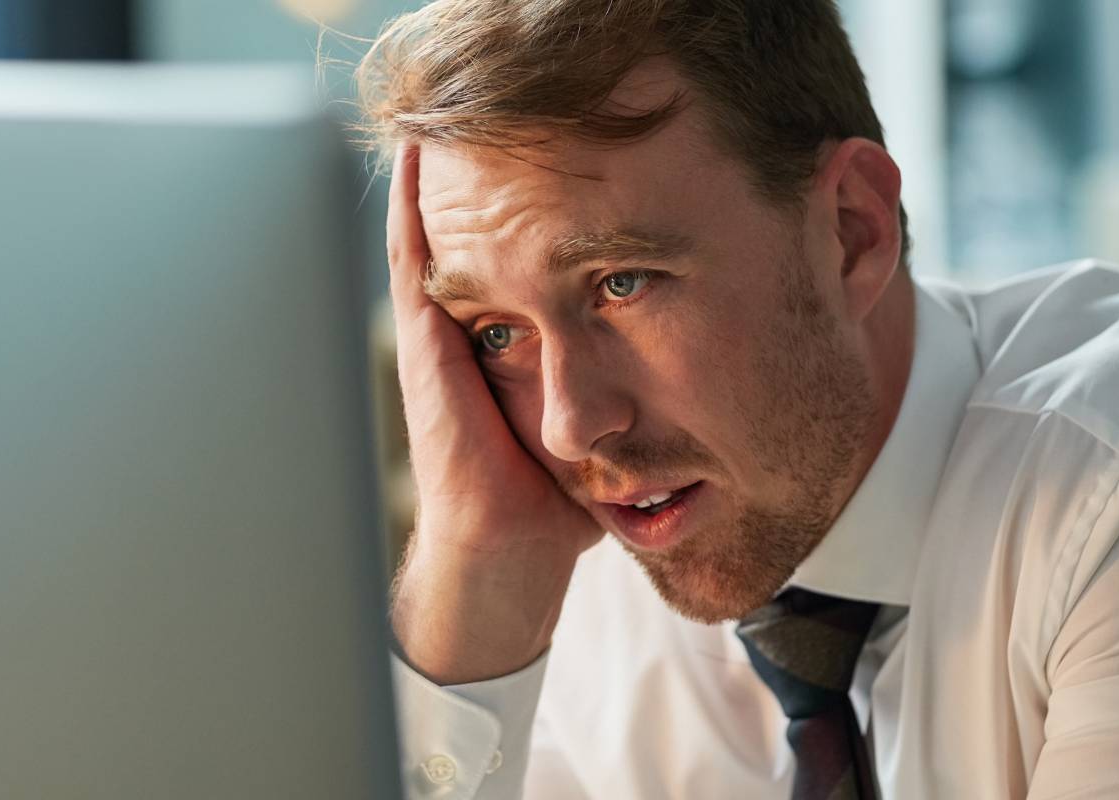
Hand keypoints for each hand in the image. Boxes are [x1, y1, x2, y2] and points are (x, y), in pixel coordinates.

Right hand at [385, 143, 601, 684]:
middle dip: (486, 166)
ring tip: (452, 105)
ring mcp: (440, 335)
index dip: (532, 195)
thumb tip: (708, 364)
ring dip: (445, 171)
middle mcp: (469, 329)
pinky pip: (413, 262)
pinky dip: (411, 208)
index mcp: (509, 341)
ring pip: (436, 231)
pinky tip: (414, 158)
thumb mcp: (606, 421)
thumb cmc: (558, 500)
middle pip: (477, 227)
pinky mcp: (425, 348)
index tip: (561, 135)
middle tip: (501, 98)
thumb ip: (637, 384)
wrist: (509, 555)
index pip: (517, 248)